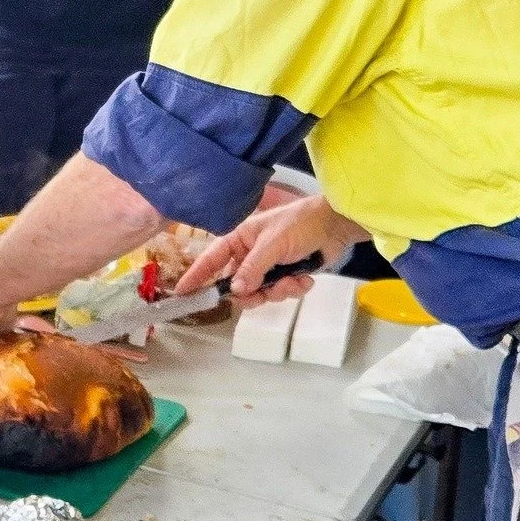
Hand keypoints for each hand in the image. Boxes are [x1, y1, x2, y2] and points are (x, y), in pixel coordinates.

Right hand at [174, 194, 366, 308]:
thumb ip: (253, 268)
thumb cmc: (300, 224)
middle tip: (261, 295)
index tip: (182, 293)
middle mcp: (249, 255)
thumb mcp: (273, 244)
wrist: (337, 226)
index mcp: (239, 239)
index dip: (196, 276)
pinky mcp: (287, 276)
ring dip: (278, 291)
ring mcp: (268, 267)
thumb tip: (234, 291)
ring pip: (260, 293)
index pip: (211, 259)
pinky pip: (281, 293)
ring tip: (293, 281)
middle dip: (251, 293)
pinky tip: (306, 279)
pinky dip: (294, 289)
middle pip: (236, 285)